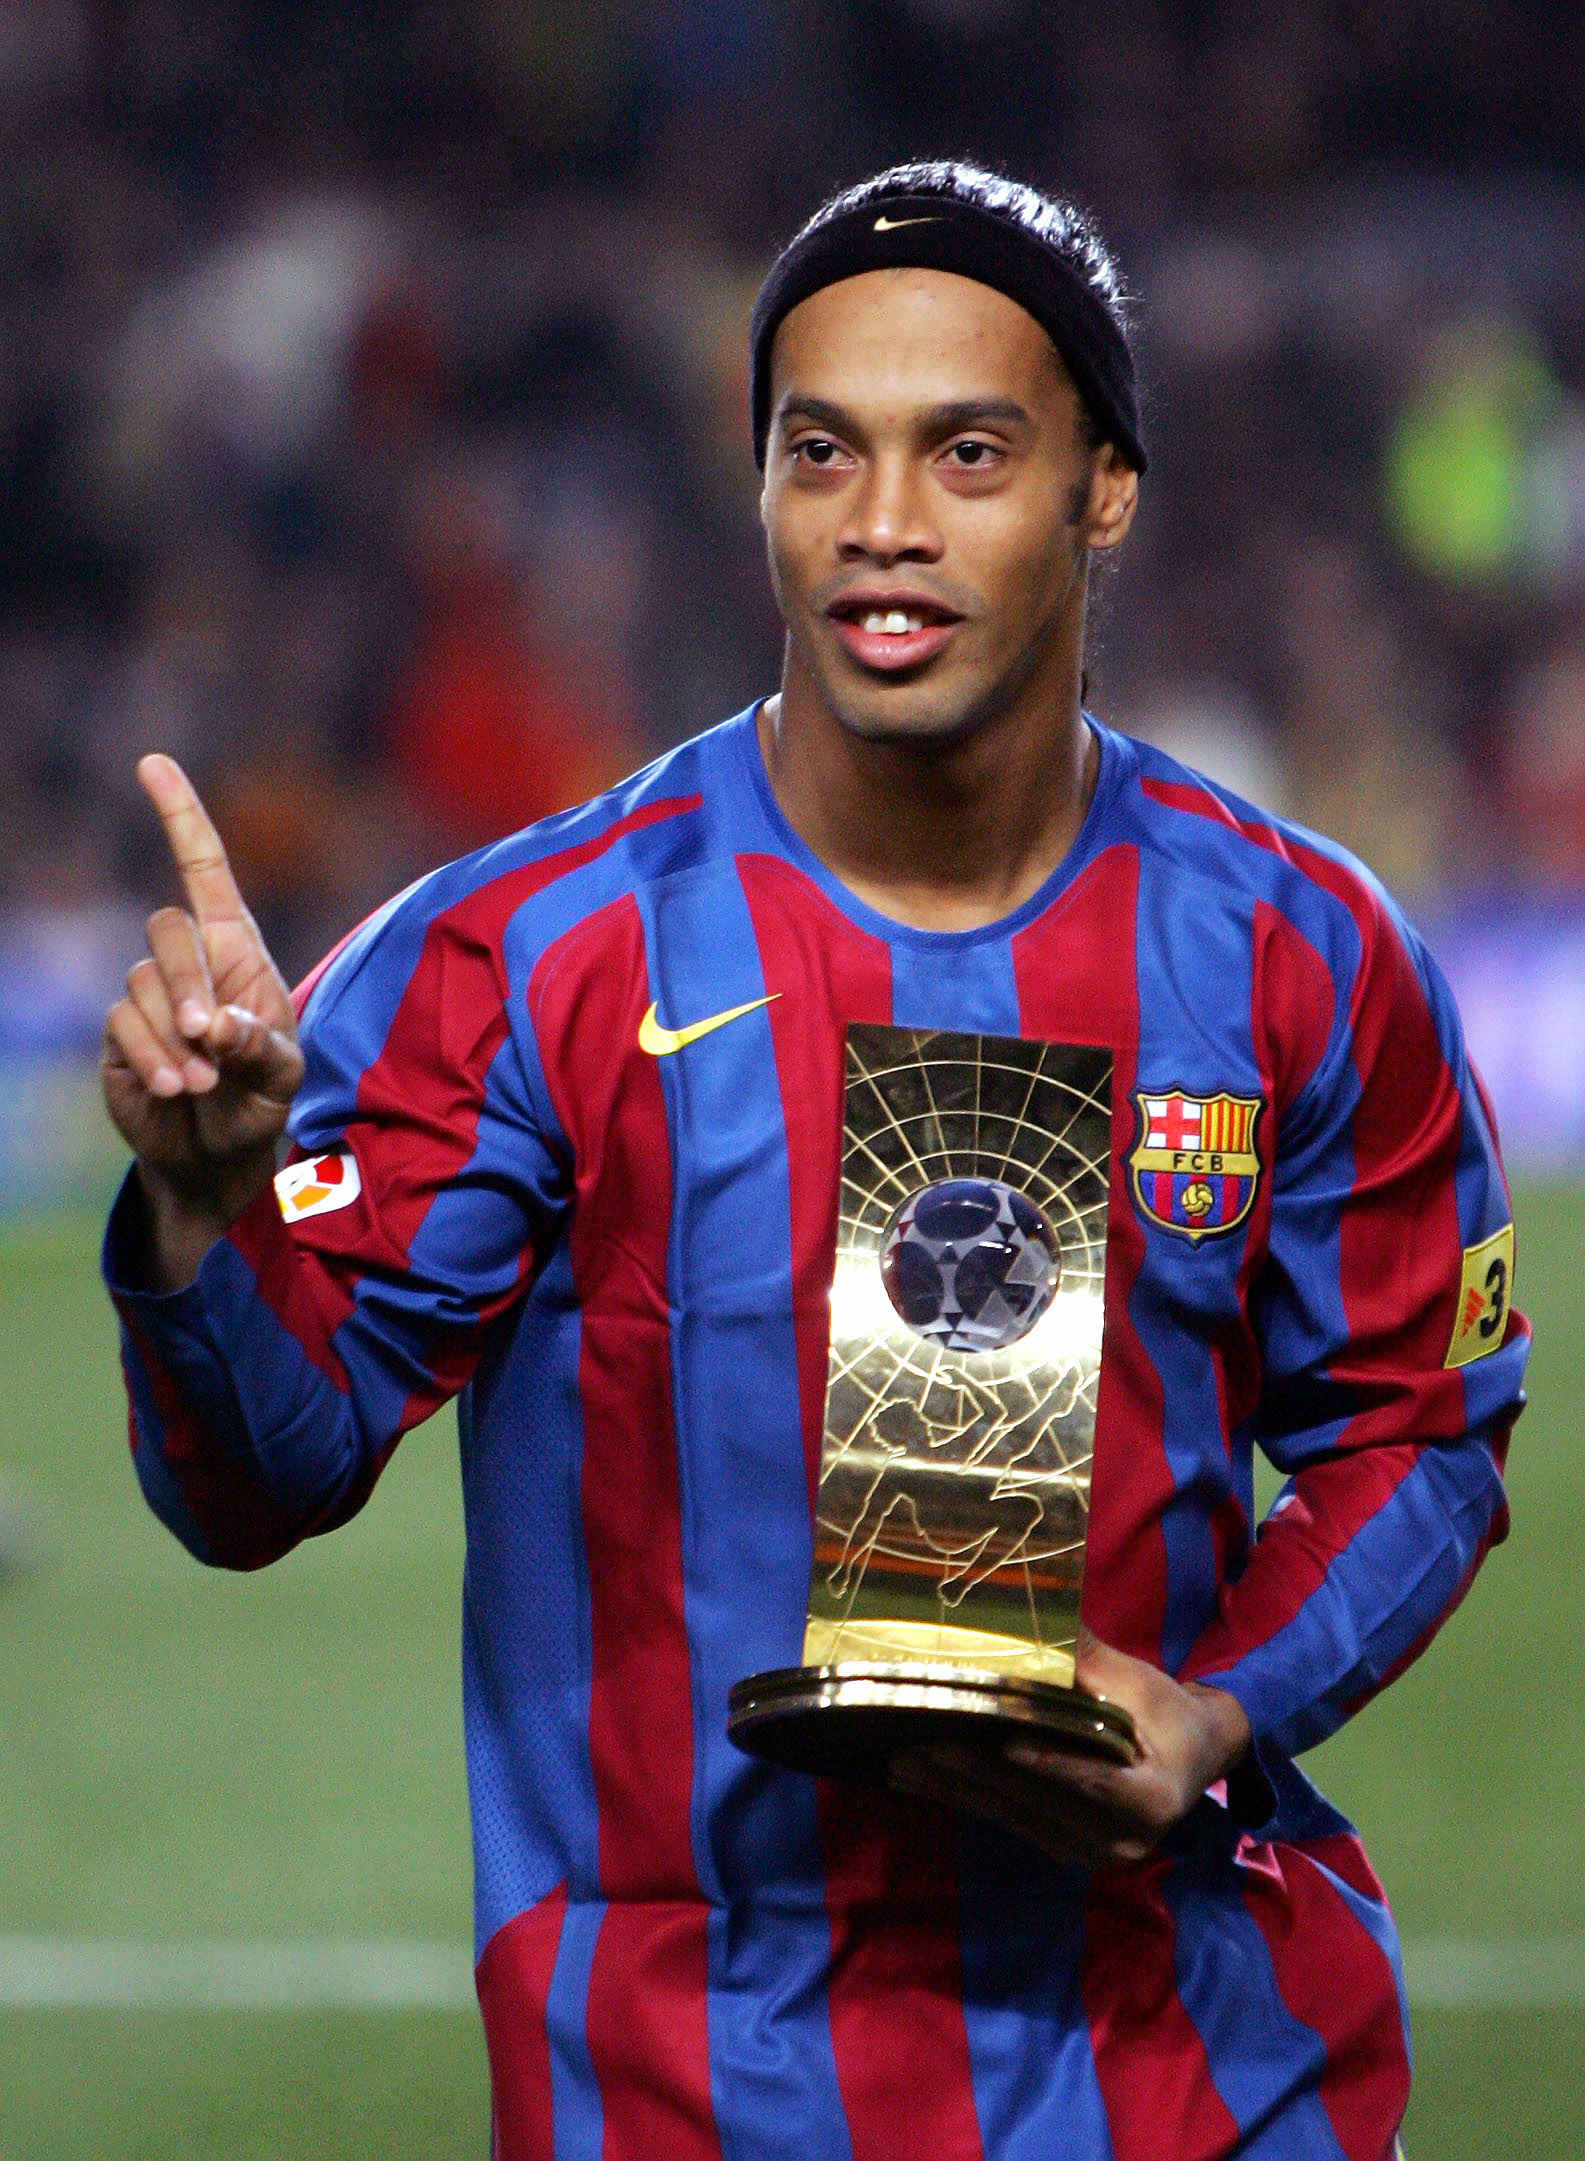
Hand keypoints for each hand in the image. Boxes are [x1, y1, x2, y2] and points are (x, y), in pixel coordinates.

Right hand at [102, 755, 303, 1287]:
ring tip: (204, 1083)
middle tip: (209, 1037)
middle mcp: (188, 963)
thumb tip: (213, 1025)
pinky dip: (155, 1056)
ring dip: (174, 1036)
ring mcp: (147, 996)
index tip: (153, 764)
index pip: (204, 870)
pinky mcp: (119, 1033)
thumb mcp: (282, 1073)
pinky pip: (122, 1024)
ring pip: (140, 982)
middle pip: (166, 928)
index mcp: (236, 950)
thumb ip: (259, 1045)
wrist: (219, 1153)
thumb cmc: (262, 1099)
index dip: (180, 818)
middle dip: (186, 980)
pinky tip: (179, 1088)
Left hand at [888, 1627, 1251, 1868]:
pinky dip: (970, 1798)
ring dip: (958, 1789)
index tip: (1004, 1745)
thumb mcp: (1137, 1681)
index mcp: (1153, 1798)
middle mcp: (1122, 1839)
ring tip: (904, 1764)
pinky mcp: (1068, 1851)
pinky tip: (927, 1780)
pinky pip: (1013, 1821)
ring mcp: (1093, 1853)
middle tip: (921, 1746)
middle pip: (1040, 1800)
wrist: (1193, 1756)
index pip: (1095, 1782)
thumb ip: (1085, 1660)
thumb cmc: (1166, 1712)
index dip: (1051, 1765)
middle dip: (977, 1772)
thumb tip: (1037, 1614)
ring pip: (1016, 1815)